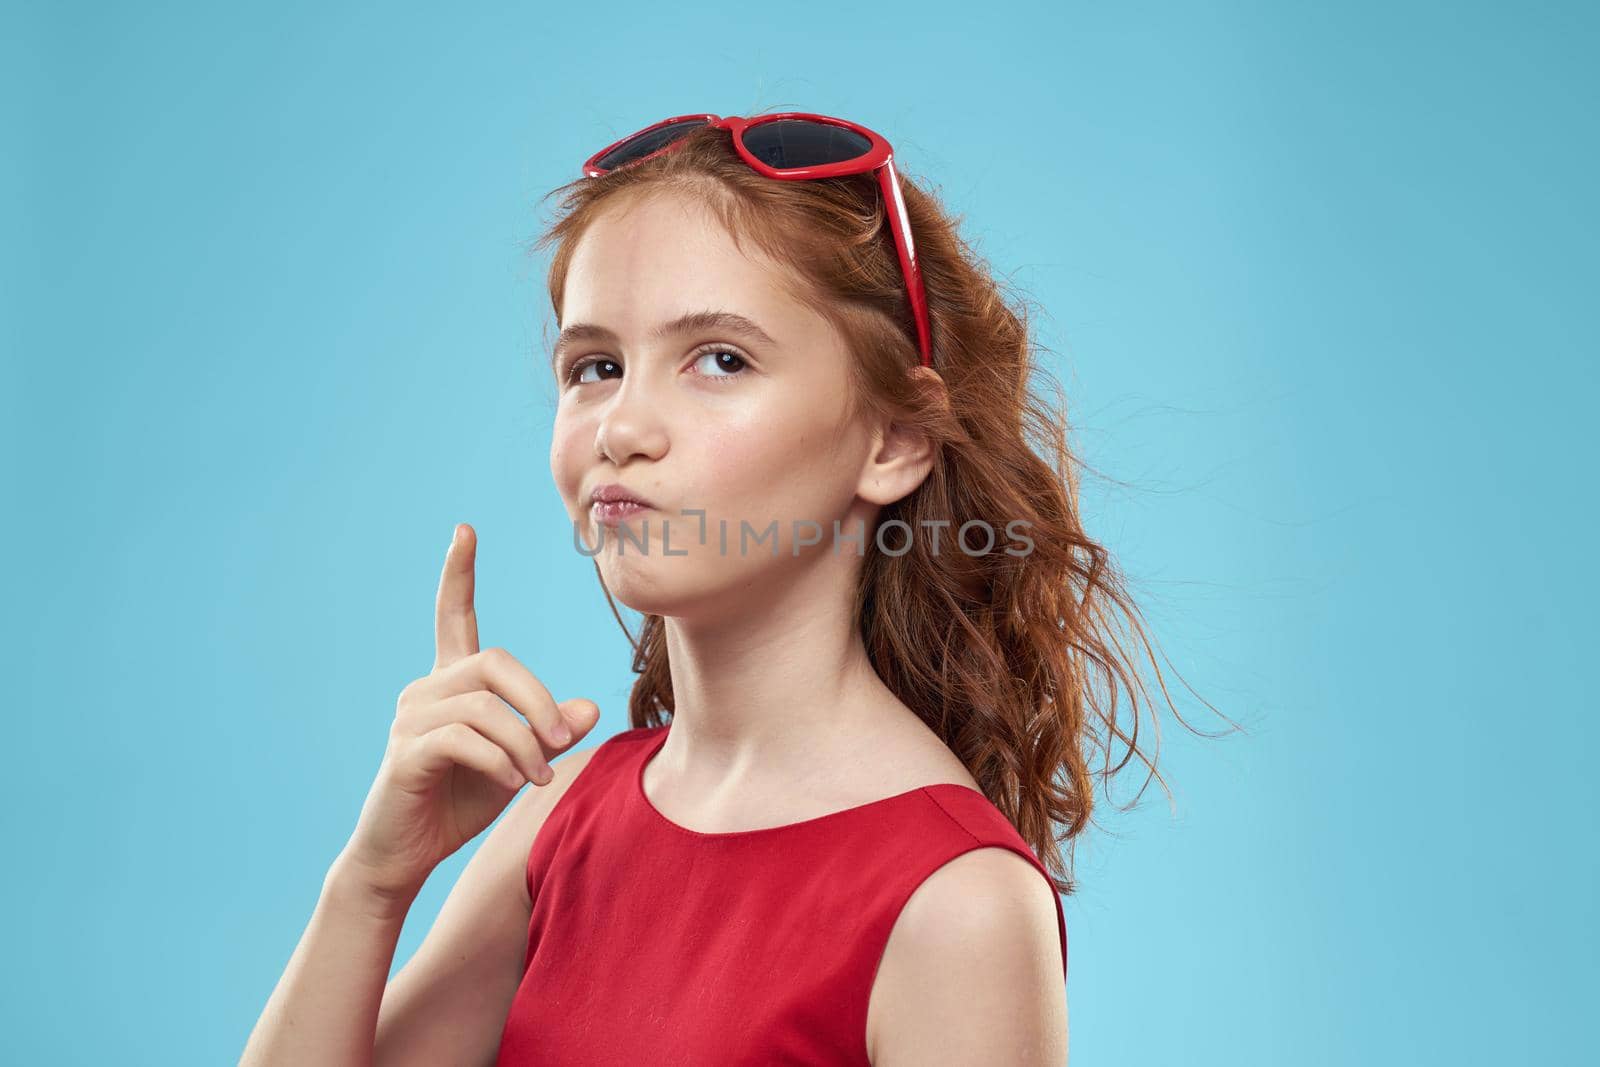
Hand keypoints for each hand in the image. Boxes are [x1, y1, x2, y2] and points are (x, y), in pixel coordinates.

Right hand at [338, 523, 599, 899]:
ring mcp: (411, 718)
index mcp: (451, 684)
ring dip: (526, 743)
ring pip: (486, 705)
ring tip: (537, 777)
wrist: (404, 857)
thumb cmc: (458, 804)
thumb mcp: (518, 764)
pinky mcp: (405, 751)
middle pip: (496, 663)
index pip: (453, 616)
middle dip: (539, 700)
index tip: (464, 530)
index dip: (459, 574)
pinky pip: (465, 739)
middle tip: (563, 740)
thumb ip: (549, 733)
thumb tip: (589, 707)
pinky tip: (515, 784)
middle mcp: (426, 690)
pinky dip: (502, 761)